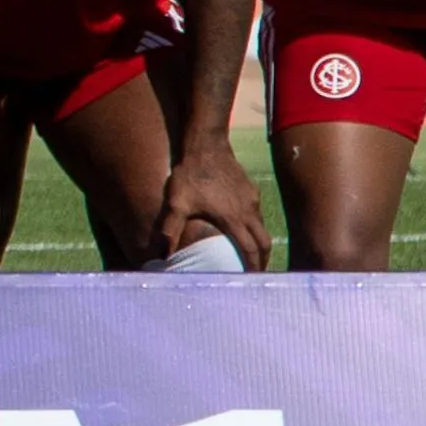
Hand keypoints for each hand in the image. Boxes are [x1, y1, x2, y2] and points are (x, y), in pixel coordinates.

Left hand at [147, 140, 271, 269]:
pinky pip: (257, 214)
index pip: (250, 251)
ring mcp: (252, 200)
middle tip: (255, 274)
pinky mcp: (251, 190)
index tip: (252, 281)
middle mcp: (249, 212)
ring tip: (251, 255)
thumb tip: (161, 254)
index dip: (252, 268)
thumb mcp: (177, 203)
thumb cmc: (189, 175)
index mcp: (234, 220)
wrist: (205, 144)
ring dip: (259, 243)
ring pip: (262, 228)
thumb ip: (170, 229)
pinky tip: (243, 228)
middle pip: (264, 243)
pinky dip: (255, 227)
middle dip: (262, 260)